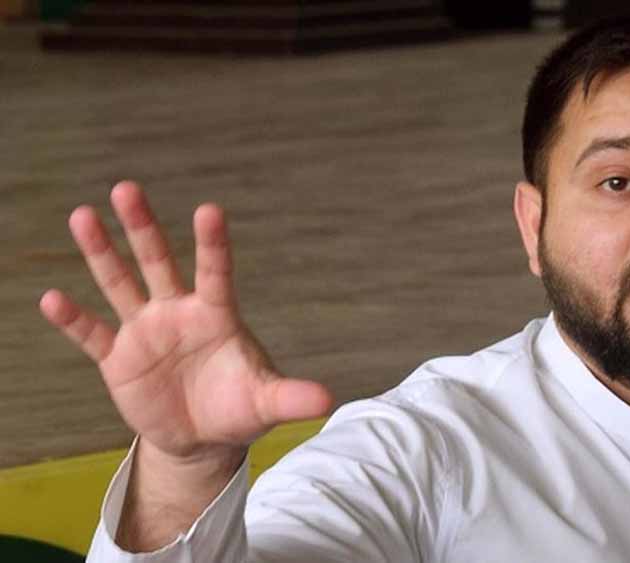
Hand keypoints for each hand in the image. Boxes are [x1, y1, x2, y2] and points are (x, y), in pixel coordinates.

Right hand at [39, 181, 334, 462]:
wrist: (201, 437)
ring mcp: (145, 331)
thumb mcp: (265, 403)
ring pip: (120, 283)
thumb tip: (328, 400)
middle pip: (158, 261)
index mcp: (217, 315)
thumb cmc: (238, 408)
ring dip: (101, 253)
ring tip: (82, 215)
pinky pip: (92, 334)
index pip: (215, 271)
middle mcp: (178, 312)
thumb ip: (290, 396)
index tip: (209, 209)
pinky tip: (52, 298)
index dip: (213, 243)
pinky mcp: (118, 358)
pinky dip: (73, 319)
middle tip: (127, 187)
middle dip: (143, 227)